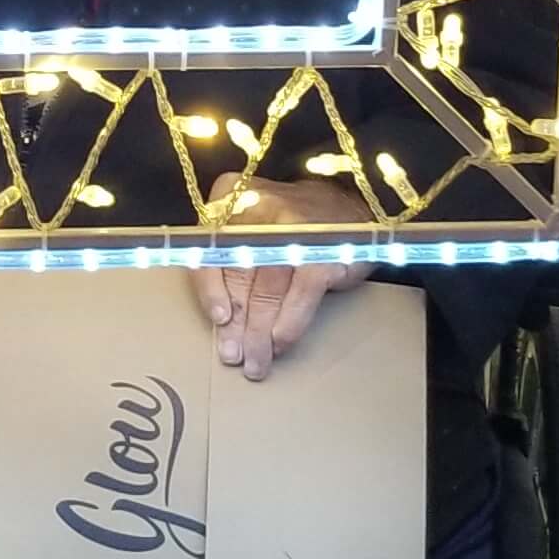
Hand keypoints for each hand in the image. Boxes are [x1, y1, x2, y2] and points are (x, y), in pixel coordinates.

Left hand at [189, 172, 365, 380]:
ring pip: (268, 288)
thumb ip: (230, 264)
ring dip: (260, 332)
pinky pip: (300, 293)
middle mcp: (260, 204)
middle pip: (240, 274)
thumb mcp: (251, 232)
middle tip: (233, 356)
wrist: (348, 207)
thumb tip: (222, 322)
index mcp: (230, 196)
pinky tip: (281, 343)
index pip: (211, 249)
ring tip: (256, 361)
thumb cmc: (289, 227)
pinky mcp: (322, 249)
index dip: (210, 290)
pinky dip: (290, 322)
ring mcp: (293, 225)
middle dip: (237, 322)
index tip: (218, 320)